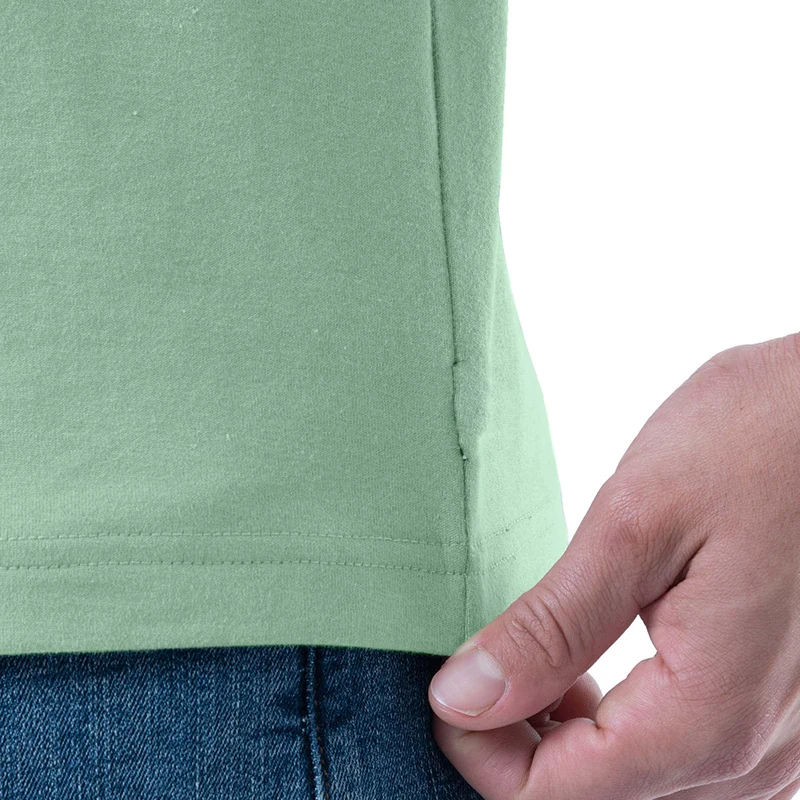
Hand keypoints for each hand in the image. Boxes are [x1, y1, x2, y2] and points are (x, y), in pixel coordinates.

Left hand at [428, 332, 799, 799]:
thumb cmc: (756, 443)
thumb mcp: (634, 527)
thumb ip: (551, 627)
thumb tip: (464, 697)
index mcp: (709, 715)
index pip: (558, 794)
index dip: (481, 751)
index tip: (447, 685)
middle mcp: (757, 752)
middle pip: (597, 797)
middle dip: (520, 743)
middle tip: (482, 662)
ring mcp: (782, 737)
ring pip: (640, 782)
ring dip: (567, 737)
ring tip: (537, 660)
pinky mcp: (782, 705)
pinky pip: (683, 752)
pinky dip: (619, 725)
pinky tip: (595, 668)